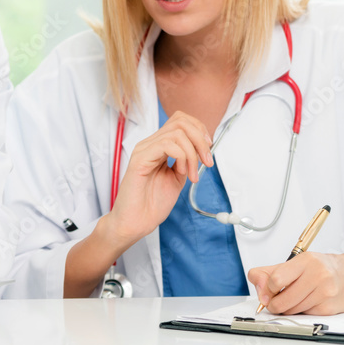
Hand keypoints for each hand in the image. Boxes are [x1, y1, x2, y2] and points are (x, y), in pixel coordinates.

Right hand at [106, 111, 213, 246]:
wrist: (135, 223)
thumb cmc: (151, 205)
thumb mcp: (177, 179)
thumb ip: (186, 163)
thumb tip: (201, 151)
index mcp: (158, 147)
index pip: (180, 121)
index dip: (199, 130)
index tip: (209, 150)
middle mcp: (150, 144)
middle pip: (180, 121)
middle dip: (200, 139)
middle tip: (206, 161)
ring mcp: (144, 150)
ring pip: (177, 132)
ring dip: (193, 152)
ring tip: (192, 173)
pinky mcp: (140, 159)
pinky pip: (166, 145)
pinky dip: (181, 157)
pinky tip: (181, 172)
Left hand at [247, 251, 343, 315]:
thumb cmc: (322, 269)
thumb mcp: (296, 263)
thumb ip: (270, 272)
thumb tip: (257, 285)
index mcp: (305, 260)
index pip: (275, 279)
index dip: (267, 290)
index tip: (267, 292)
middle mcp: (316, 274)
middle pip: (281, 300)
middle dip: (274, 304)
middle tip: (276, 301)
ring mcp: (325, 292)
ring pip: (291, 310)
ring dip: (288, 309)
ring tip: (296, 299)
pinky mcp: (329, 308)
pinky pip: (304, 316)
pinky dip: (301, 312)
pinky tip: (309, 303)